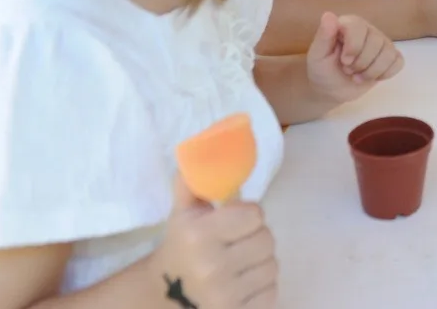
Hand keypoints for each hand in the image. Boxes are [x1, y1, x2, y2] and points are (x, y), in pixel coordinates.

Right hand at [154, 175, 278, 308]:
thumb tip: (205, 143)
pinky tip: (241, 285)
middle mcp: (213, 267)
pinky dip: (262, 287)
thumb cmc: (181, 248)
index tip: (233, 222)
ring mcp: (226, 297)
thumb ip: (195, 181)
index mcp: (199, 236)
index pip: (255, 215)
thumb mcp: (183, 213)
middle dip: (255, 239)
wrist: (163, 297)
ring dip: (260, 263)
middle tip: (237, 244)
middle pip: (267, 240)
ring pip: (272, 266)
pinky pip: (272, 292)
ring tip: (238, 265)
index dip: (247, 216)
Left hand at [305, 11, 403, 103]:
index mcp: (350, 24)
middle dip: (361, 63)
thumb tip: (328, 15)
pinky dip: (385, 74)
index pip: (359, 27)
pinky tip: (372, 77)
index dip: (354, 46)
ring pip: (388, 53)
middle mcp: (368, 30)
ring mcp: (382, 43)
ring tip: (357, 76)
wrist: (331, 89)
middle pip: (377, 42)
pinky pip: (398, 62)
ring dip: (371, 71)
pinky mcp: (390, 58)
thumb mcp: (317, 55)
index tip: (344, 61)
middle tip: (348, 70)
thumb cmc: (322, 69)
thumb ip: (323, 36)